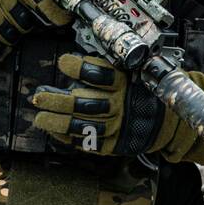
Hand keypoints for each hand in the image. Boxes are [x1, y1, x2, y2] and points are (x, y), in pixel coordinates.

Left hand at [32, 54, 203, 163]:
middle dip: (56, 100)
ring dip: (56, 121)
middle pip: (82, 102)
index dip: (77, 67)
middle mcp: (118, 104)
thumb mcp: (130, 71)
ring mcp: (115, 126)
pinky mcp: (113, 143)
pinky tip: (55, 131)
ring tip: (39, 117)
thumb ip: (105, 67)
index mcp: (123, 82)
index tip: (64, 61)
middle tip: (38, 96)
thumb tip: (72, 61)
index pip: (97, 73)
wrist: (166, 120)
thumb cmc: (141, 90)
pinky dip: (68, 138)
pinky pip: (87, 142)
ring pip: (80, 125)